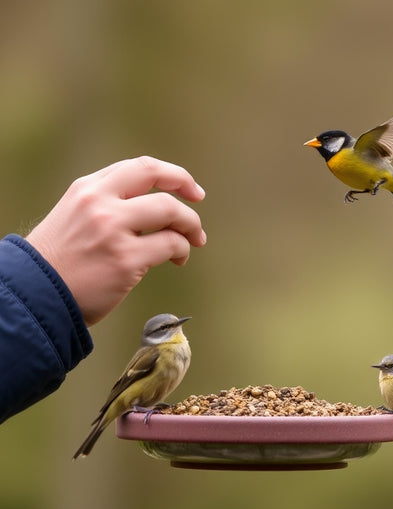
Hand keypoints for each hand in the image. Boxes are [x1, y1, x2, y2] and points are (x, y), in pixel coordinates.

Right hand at [26, 156, 205, 326]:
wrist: (34, 295)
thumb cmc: (59, 262)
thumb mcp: (75, 217)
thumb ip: (108, 205)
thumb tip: (154, 209)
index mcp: (88, 189)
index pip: (140, 167)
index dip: (173, 174)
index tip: (190, 189)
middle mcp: (100, 202)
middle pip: (159, 180)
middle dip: (188, 194)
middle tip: (197, 215)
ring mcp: (113, 229)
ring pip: (171, 211)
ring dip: (191, 226)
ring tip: (194, 241)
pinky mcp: (125, 259)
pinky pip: (171, 244)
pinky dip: (182, 250)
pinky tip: (178, 259)